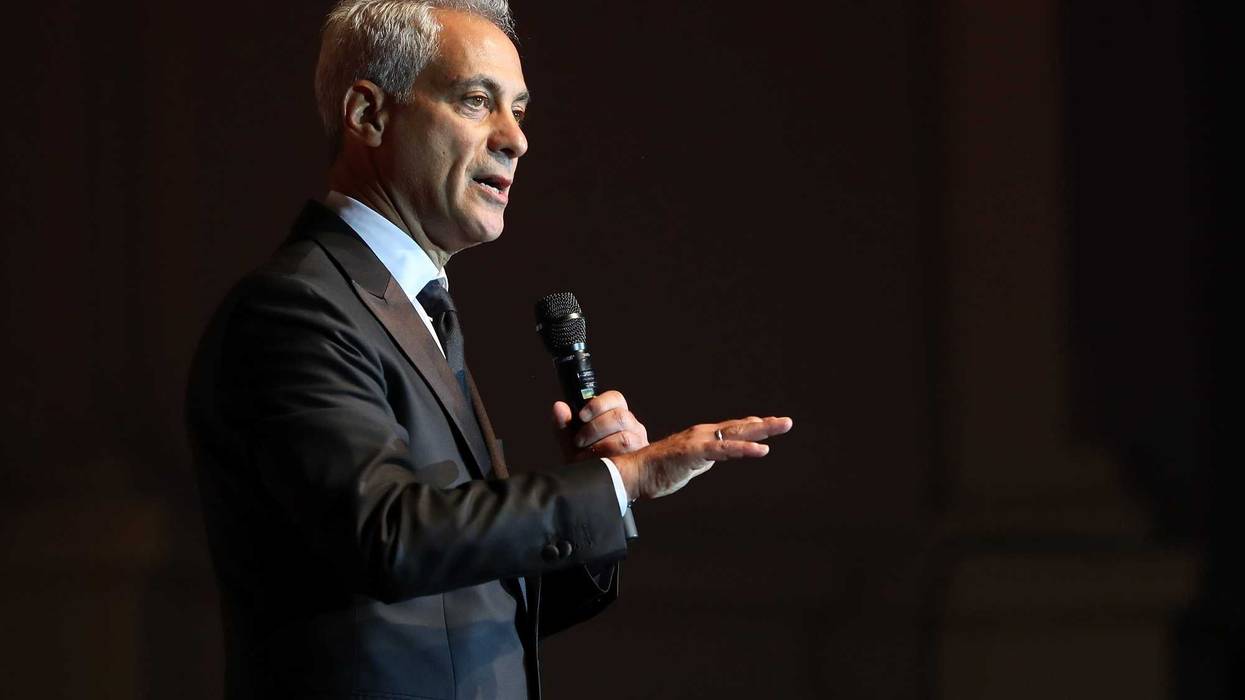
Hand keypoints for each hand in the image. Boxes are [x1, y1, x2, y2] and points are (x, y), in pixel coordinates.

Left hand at [551, 390, 649, 461]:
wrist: (597, 488)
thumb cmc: (588, 463)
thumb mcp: (571, 444)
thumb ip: (564, 425)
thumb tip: (559, 407)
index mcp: (617, 417)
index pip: (616, 399)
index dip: (598, 404)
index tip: (582, 416)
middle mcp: (632, 427)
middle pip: (620, 416)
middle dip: (594, 428)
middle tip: (579, 441)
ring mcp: (639, 444)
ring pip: (624, 438)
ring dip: (599, 446)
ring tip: (586, 455)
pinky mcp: (640, 462)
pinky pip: (625, 457)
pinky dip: (605, 460)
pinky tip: (596, 465)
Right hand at [610, 416, 792, 500]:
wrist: (635, 473)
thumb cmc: (658, 470)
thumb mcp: (689, 464)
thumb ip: (704, 459)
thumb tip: (715, 458)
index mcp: (701, 438)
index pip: (732, 430)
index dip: (752, 426)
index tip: (770, 422)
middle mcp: (703, 435)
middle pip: (739, 427)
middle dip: (765, 424)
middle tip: (786, 422)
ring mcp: (700, 442)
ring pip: (736, 434)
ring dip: (761, 430)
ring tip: (780, 426)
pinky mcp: (695, 453)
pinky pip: (724, 450)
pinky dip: (744, 449)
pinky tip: (761, 450)